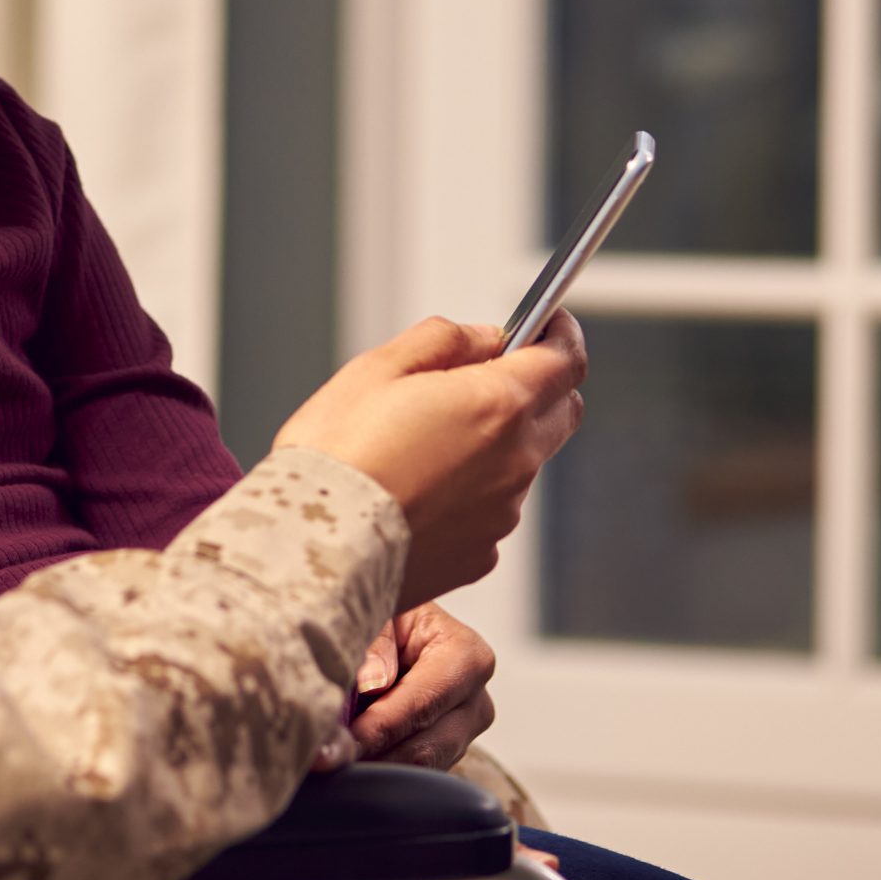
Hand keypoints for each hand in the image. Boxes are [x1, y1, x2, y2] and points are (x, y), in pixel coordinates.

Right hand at [274, 312, 586, 608]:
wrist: (314, 544)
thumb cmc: (337, 454)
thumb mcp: (378, 367)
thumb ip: (443, 339)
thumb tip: (483, 338)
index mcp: (498, 404)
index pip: (566, 360)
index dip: (560, 333)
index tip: (549, 324)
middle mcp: (515, 461)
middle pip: (562, 412)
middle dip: (541, 386)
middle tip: (491, 376)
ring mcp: (502, 514)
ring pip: (522, 464)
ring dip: (496, 444)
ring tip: (424, 445)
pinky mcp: (479, 555)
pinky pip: (489, 513)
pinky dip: (468, 496)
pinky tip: (416, 493)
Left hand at [348, 602, 495, 769]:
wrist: (399, 629)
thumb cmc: (391, 614)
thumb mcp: (382, 611)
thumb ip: (377, 642)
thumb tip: (373, 682)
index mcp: (467, 658)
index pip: (421, 702)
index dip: (379, 726)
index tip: (342, 743)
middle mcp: (476, 701)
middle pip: (426, 746)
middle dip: (374, 756)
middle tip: (328, 760)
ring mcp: (464, 733)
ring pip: (419, 767)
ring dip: (375, 767)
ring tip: (333, 762)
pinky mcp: (446, 753)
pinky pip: (413, 771)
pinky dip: (380, 769)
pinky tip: (348, 761)